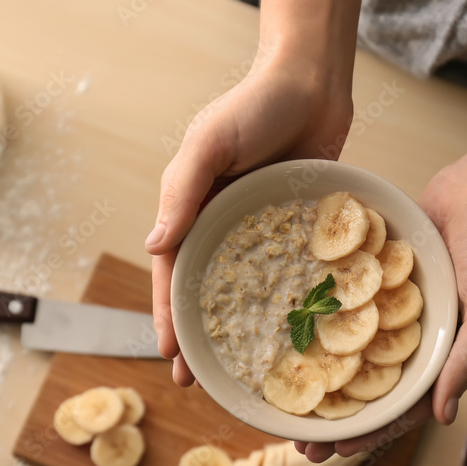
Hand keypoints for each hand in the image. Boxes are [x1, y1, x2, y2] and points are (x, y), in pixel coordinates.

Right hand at [145, 53, 352, 385]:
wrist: (312, 82)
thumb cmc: (254, 106)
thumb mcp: (209, 143)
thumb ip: (182, 191)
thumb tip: (154, 246)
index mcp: (192, 210)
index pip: (172, 275)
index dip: (168, 316)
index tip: (170, 357)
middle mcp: (223, 226)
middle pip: (206, 292)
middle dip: (199, 337)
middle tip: (201, 383)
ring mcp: (262, 231)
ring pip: (247, 291)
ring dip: (242, 330)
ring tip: (245, 371)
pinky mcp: (300, 229)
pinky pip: (290, 273)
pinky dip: (287, 303)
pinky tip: (296, 334)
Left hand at [296, 160, 466, 461]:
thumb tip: (441, 417)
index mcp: (443, 356)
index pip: (401, 406)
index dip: (370, 431)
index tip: (336, 452)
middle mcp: (414, 339)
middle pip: (367, 388)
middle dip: (335, 418)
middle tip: (297, 443)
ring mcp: (392, 310)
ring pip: (350, 353)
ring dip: (321, 378)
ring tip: (286, 404)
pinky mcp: (375, 279)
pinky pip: (345, 307)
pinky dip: (322, 324)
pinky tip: (291, 336)